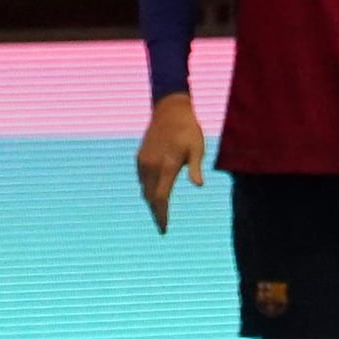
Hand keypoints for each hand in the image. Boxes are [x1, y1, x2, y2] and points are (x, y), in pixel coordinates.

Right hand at [136, 92, 207, 228]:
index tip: (164, 229)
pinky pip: (142, 179)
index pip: (160, 198)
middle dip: (156, 213)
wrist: (169, 110)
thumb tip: (199, 185)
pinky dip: (148, 189)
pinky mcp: (140, 157)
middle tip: (162, 227)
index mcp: (166, 165)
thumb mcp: (197, 148)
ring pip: (145, 189)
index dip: (161, 215)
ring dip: (151, 202)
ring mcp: (143, 161)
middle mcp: (151, 165)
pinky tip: (155, 194)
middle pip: (150, 197)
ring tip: (159, 213)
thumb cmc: (189, 130)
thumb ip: (196, 168)